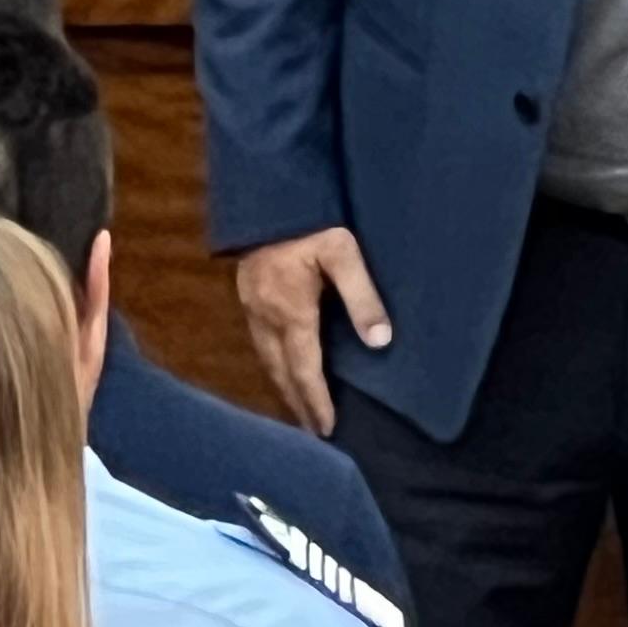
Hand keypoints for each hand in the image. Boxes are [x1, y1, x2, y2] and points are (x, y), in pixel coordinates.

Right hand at [234, 227, 388, 434]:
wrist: (265, 192)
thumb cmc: (309, 221)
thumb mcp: (343, 252)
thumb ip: (362, 296)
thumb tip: (381, 341)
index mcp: (291, 313)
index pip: (305, 370)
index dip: (316, 402)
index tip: (326, 430)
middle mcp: (266, 318)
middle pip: (281, 373)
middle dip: (297, 404)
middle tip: (312, 434)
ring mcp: (252, 307)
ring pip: (267, 360)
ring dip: (284, 387)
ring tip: (298, 409)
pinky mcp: (247, 295)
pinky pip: (260, 344)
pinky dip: (273, 365)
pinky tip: (282, 367)